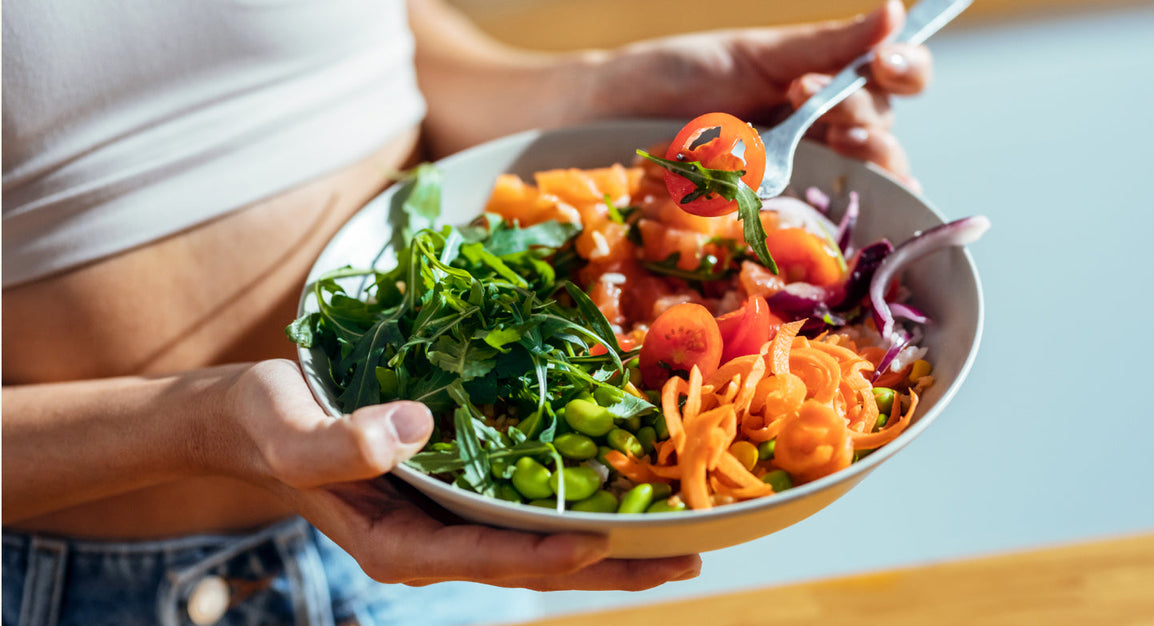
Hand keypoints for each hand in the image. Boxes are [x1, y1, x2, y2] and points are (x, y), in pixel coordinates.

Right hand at [222, 360, 700, 588]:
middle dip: (607, 568)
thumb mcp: (289, 432)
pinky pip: (524, 508)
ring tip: (677, 540)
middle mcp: (432, 542)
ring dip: (607, 544)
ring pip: (537, 541)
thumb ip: (337, 446)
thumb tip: (410, 430)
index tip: (604, 543)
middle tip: (684, 559)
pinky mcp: (457, 491)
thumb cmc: (267, 424)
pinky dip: (572, 504)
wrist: (258, 418)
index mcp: (396, 545)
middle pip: (530, 565)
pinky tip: (620, 492)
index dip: (543, 555)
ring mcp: (448, 520)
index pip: (483, 557)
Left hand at [571, 0, 930, 188]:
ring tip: (831, 140)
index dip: (905, 70)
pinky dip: (833, 220)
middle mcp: (823, 138)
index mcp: (826, 90)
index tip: (884, 62)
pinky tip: (821, 205)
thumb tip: (892, 9)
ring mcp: (800, 181)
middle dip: (865, 118)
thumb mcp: (755, 54)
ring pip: (863, 183)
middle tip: (815, 98)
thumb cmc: (680, 78)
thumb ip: (824, 44)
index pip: (894, 82)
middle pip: (883, 136)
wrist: (611, 116)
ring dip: (859, 160)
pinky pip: (818, 228)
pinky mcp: (771, 221)